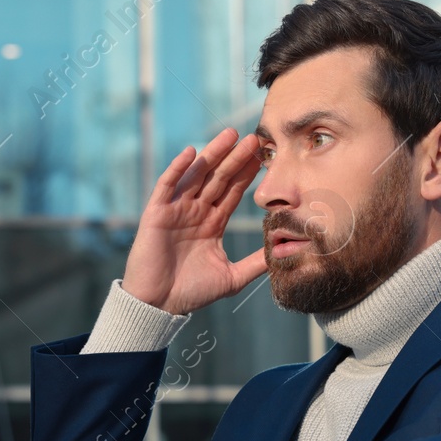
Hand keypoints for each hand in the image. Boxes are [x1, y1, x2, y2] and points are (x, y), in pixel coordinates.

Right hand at [122, 127, 267, 313]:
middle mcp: (195, 212)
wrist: (158, 305)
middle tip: (254, 138)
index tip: (264, 156)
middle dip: (236, 158)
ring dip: (212, 154)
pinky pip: (167, 185)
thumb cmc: (192, 292)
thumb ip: (256, 264)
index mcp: (212, 223)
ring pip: (197, 176)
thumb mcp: (232, 277)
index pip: (233, 192)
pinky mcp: (157, 213)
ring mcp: (176, 210)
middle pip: (219, 178)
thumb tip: (283, 254)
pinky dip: (178, 168)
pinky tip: (191, 152)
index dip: (247, 174)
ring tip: (230, 135)